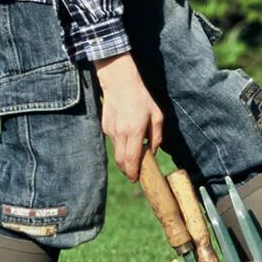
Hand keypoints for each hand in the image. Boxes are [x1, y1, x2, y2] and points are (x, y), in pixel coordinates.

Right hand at [94, 52, 162, 180]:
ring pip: (116, 152)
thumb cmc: (142, 99)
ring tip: (133, 159)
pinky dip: (120, 145)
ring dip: (124, 159)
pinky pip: (113, 141)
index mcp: (135, 131)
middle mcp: (120, 133)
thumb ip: (156, 137)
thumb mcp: (157, 116)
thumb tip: (152, 152)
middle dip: (127, 171)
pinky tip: (127, 137)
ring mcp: (111, 130)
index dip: (133, 172)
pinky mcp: (105, 127)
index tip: (136, 179)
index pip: (132, 159)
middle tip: (134, 175)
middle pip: (121, 161)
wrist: (120, 83)